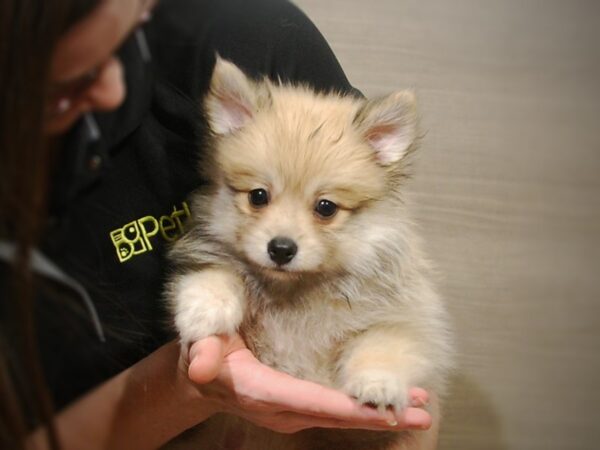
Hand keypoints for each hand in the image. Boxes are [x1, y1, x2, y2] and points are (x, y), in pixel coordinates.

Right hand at [179, 333, 431, 433]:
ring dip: (380, 413)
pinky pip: (335, 411)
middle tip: (424, 410)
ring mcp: (291, 413)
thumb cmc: (204, 356)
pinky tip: (386, 402)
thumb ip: (201, 354)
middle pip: (337, 415)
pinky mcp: (297, 408)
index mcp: (263, 392)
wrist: (201, 380)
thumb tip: (199, 366)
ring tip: (420, 405)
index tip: (386, 410)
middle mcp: (282, 409)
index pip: (313, 402)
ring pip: (341, 416)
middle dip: (381, 416)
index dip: (350, 408)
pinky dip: (364, 409)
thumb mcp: (199, 349)